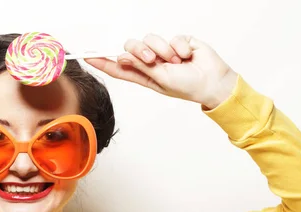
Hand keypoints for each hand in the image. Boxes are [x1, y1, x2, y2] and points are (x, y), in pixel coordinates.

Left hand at [86, 34, 238, 108]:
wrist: (213, 81)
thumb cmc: (187, 86)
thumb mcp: (160, 80)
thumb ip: (141, 67)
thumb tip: (122, 57)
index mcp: (143, 75)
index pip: (118, 67)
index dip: (103, 62)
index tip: (87, 56)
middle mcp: (151, 62)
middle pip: (132, 47)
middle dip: (140, 50)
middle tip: (154, 59)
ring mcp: (164, 51)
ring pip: (150, 39)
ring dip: (163, 50)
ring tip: (176, 61)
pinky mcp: (178, 42)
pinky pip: (172, 36)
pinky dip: (179, 46)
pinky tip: (188, 55)